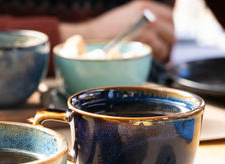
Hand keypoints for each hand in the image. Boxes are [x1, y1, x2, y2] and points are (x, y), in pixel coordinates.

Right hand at [59, 0, 174, 61]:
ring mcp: (148, 23)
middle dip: (169, 42)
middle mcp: (149, 11)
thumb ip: (140, 21)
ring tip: (155, 57)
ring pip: (170, 39)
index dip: (169, 30)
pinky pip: (161, 50)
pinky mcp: (146, 36)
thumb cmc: (103, 32)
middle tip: (162, 51)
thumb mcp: (125, 17)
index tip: (165, 39)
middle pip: (172, 28)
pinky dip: (158, 57)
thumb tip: (155, 32)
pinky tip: (149, 59)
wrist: (90, 36)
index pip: (170, 16)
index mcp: (145, 5)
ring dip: (165, 51)